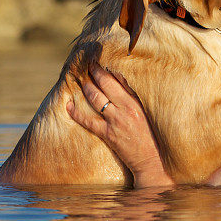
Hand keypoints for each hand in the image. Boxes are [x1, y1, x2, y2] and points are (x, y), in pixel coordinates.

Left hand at [66, 62, 172, 187]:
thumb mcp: (147, 113)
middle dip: (94, 73)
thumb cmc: (152, 136)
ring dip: (86, 87)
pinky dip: (76, 112)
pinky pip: (88, 121)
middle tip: (88, 65)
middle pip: (106, 85)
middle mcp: (126, 109)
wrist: (152, 160)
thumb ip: (135, 98)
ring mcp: (116, 121)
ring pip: (96, 99)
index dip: (107, 69)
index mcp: (137, 102)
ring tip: (81, 80)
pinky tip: (68, 105)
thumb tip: (121, 81)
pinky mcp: (108, 134)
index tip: (100, 61)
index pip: (120, 79)